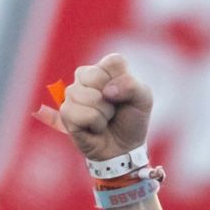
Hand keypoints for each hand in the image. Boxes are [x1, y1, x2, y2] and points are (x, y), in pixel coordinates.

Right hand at [32, 53, 152, 163]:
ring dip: (104, 113)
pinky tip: (95, 128)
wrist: (124, 148)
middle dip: (111, 98)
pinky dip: (94, 124)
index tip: (125, 95)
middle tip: (114, 109)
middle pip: (94, 75)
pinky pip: (79, 113)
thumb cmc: (132, 120)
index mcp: (104, 69)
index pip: (113, 61)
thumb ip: (132, 85)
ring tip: (105, 119)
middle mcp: (85, 77)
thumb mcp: (143, 99)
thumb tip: (107, 91)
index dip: (123, 81)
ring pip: (87, 96)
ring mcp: (72, 94)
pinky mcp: (65, 113)